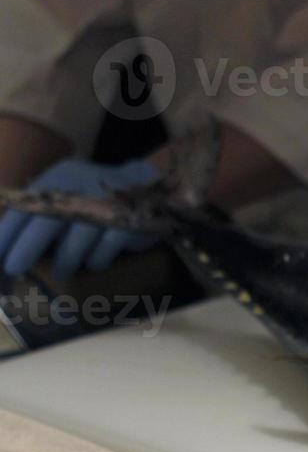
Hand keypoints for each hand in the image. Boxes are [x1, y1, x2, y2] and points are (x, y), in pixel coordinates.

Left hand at [0, 159, 159, 279]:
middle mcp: (80, 187)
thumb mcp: (67, 195)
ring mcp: (106, 204)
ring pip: (76, 241)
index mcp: (59, 179)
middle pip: (45, 222)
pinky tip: (95, 261)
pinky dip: (97, 259)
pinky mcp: (128, 221)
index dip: (7, 235)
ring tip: (61, 272)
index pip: (24, 208)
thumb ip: (43, 214)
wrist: (149, 186)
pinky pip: (104, 249)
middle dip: (26, 249)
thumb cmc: (96, 199)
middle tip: (14, 269)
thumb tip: (11, 248)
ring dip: (65, 261)